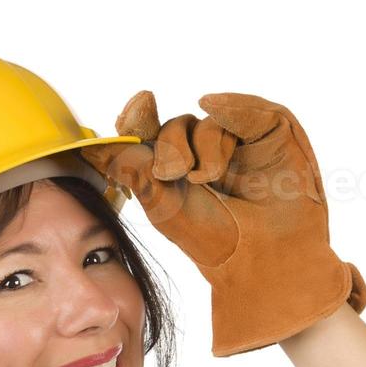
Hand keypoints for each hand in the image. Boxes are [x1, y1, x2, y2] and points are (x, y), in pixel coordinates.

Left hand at [80, 90, 365, 356]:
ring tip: (208, 178)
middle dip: (170, 145)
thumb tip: (92, 141)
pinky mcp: (273, 133)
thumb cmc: (214, 241)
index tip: (131, 112)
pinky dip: (230, 106)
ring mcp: (241, 142)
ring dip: (204, 146)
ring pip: (208, 120)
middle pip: (175, 125)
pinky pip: (248, 108)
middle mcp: (206, 153)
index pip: (151, 134)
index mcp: (175, 170)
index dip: (137, 120)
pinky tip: (213, 106)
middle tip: (172, 174)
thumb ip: (129, 167)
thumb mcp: (162, 205)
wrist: (262, 260)